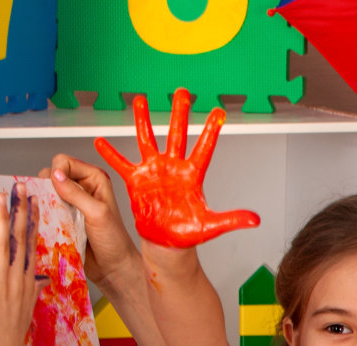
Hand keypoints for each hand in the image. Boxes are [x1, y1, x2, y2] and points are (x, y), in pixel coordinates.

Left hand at [0, 184, 41, 345]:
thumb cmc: (6, 344)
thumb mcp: (24, 313)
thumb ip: (30, 292)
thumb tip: (40, 281)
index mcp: (25, 285)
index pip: (30, 245)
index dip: (30, 221)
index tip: (32, 201)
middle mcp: (16, 283)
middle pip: (20, 241)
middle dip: (20, 212)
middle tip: (20, 188)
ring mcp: (1, 290)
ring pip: (2, 249)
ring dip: (1, 223)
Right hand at [41, 155, 140, 292]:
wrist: (113, 266)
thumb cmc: (114, 240)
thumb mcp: (97, 213)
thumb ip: (76, 194)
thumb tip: (55, 176)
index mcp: (94, 179)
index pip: (64, 162)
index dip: (56, 172)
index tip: (55, 188)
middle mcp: (82, 188)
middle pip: (51, 175)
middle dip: (47, 187)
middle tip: (54, 205)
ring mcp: (71, 203)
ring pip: (46, 192)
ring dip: (44, 202)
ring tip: (53, 216)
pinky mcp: (63, 217)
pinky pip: (45, 209)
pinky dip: (43, 214)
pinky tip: (49, 223)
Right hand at [95, 88, 257, 247]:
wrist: (166, 243)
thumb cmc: (188, 233)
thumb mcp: (211, 226)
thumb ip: (232, 219)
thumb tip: (255, 220)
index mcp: (192, 175)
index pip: (204, 148)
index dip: (210, 130)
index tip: (219, 111)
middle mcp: (173, 168)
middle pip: (176, 134)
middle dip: (178, 113)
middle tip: (182, 92)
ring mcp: (154, 172)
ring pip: (147, 140)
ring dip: (143, 120)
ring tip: (140, 99)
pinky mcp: (136, 181)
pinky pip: (121, 164)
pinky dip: (111, 154)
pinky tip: (100, 141)